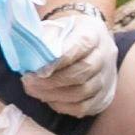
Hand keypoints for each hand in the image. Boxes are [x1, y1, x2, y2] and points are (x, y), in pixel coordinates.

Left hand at [20, 4, 117, 118]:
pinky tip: (48, 99)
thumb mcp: (55, 27)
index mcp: (93, 33)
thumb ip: (43, 39)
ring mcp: (106, 78)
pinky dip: (64, 106)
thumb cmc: (66, 36)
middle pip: (83, 71)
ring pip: (83, 92)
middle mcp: (104, 55)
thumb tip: (28, 56)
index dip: (59, 59)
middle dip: (52, 80)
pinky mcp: (103, 96)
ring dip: (54, 94)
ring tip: (34, 91)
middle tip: (28, 82)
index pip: (81, 45)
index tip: (38, 68)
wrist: (88, 45)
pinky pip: (84, 107)